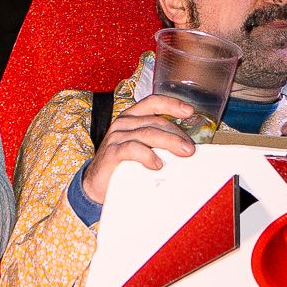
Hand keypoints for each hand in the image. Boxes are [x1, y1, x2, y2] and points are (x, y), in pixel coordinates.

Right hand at [78, 92, 200, 205]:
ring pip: (148, 133)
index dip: (171, 104)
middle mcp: (123, 123)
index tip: (189, 111)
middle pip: (156, 121)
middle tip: (190, 148)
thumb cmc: (121, 164)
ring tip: (183, 153)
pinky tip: (157, 164)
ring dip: (170, 142)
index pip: (152, 103)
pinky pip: (133, 149)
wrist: (96, 184)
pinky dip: (148, 155)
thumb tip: (185, 148)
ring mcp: (116, 137)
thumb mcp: (140, 148)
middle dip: (177, 134)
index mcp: (131, 117)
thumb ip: (157, 143)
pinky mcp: (112, 153)